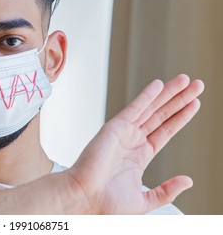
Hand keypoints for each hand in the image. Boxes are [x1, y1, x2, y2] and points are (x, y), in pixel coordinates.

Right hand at [66, 74, 203, 213]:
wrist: (86, 198)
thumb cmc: (107, 204)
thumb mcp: (145, 201)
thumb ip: (167, 190)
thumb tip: (188, 180)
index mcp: (139, 156)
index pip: (165, 131)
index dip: (180, 117)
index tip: (194, 104)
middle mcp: (132, 141)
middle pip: (161, 115)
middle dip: (179, 100)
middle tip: (197, 85)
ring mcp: (124, 133)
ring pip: (151, 109)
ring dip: (169, 94)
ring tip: (186, 81)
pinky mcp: (115, 127)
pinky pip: (134, 108)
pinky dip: (147, 96)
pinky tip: (159, 85)